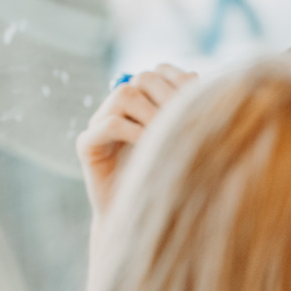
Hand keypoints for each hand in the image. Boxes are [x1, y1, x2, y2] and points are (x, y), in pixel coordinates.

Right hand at [76, 65, 196, 215]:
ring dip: (151, 112)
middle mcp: (119, 108)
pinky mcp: (87, 143)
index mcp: (143, 103)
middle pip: (142, 79)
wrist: (142, 217)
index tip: (198, 102)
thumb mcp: (186, 141)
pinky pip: (109, 124)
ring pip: (125, 95)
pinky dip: (134, 131)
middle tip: (184, 121)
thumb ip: (191, 114)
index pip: (158, 73)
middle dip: (168, 97)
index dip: (179, 81)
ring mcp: (100, 123)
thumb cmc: (170, 178)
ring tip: (166, 135)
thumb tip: (203, 82)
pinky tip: (150, 147)